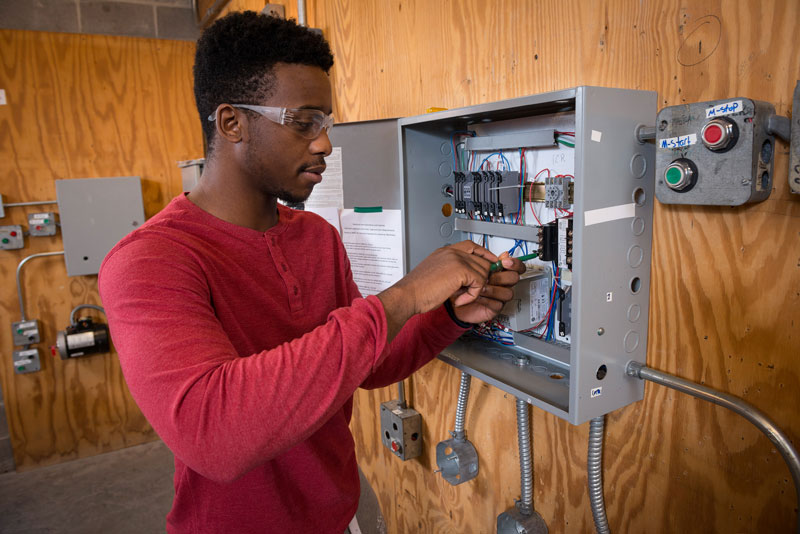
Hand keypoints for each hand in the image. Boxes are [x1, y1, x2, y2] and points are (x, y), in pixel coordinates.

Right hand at [377, 241, 497, 339]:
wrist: (408, 295)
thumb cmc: (417, 290)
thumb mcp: (436, 274)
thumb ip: (451, 271)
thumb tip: (467, 277)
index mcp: (445, 251)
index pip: (471, 245)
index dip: (483, 253)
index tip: (491, 261)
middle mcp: (452, 252)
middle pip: (481, 259)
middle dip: (480, 277)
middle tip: (468, 291)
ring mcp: (457, 259)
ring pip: (483, 271)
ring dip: (475, 288)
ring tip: (460, 296)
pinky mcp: (461, 270)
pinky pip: (479, 283)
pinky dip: (472, 295)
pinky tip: (460, 300)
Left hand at [450, 251, 525, 324]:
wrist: (452, 298)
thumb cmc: (463, 281)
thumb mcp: (470, 265)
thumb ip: (486, 257)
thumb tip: (504, 253)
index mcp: (499, 271)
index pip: (517, 266)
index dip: (515, 263)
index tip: (504, 262)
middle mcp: (502, 283)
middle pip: (514, 278)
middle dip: (501, 277)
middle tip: (488, 277)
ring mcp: (499, 296)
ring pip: (508, 293)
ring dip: (493, 289)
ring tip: (480, 288)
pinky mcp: (494, 308)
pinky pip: (498, 304)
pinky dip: (487, 300)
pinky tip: (477, 296)